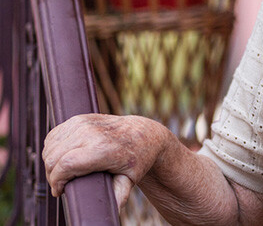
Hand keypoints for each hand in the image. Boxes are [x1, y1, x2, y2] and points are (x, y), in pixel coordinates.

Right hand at [43, 114, 170, 209]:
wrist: (144, 134)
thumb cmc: (137, 159)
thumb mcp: (130, 179)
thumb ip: (118, 195)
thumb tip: (113, 211)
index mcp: (102, 148)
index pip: (64, 166)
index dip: (56, 182)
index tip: (60, 192)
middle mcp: (91, 132)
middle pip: (53, 157)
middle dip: (52, 175)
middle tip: (60, 185)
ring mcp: (84, 123)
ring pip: (51, 146)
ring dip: (50, 162)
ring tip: (61, 173)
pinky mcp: (79, 118)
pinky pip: (54, 135)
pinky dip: (52, 148)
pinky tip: (60, 157)